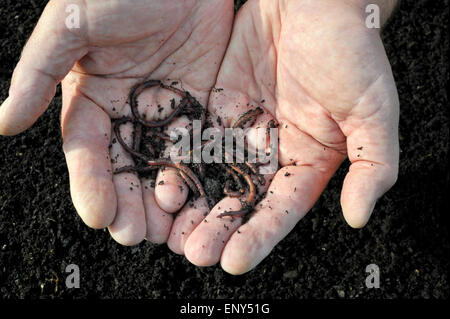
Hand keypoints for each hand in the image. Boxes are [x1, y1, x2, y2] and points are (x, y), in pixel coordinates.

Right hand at [0, 0, 233, 244]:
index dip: (91, 185)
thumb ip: (39, 74)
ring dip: (164, 200)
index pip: (87, 152)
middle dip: (129, 204)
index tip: (100, 216)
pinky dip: (200, 174)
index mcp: (90, 99)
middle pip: (126, 169)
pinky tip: (203, 199)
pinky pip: (199, 146)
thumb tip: (2, 122)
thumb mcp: (72, 25)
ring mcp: (166, 113)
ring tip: (170, 230)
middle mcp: (127, 113)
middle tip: (136, 236)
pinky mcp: (200, 107)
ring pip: (163, 166)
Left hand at [171, 0, 398, 273]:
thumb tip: (358, 217)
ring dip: (192, 204)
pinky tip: (162, 185)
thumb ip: (372, 165)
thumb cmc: (350, 51)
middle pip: (241, 198)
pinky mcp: (216, 107)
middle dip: (218, 227)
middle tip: (195, 253)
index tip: (234, 261)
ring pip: (212, 175)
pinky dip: (179, 163)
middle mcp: (272, 151)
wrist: (312, 1)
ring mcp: (241, 130)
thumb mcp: (375, 110)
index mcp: (309, 160)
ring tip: (171, 231)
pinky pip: (195, 140)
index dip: (259, 236)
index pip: (281, 208)